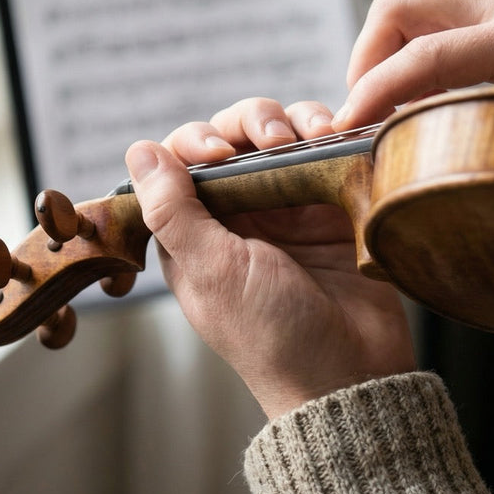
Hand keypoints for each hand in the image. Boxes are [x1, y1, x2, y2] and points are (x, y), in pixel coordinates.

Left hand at [126, 98, 415, 419]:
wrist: (352, 372)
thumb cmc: (274, 336)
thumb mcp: (214, 272)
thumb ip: (174, 212)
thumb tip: (141, 150)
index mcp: (195, 234)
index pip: (180, 161)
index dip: (195, 142)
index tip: (218, 153)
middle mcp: (238, 215)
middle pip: (232, 137)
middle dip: (250, 122)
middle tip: (276, 140)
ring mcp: (288, 208)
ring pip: (280, 135)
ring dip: (293, 121)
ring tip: (315, 136)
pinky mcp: (332, 208)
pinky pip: (326, 153)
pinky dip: (331, 135)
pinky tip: (338, 137)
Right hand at [332, 0, 493, 129]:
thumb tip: (449, 176)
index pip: (424, 55)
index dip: (374, 92)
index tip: (346, 127)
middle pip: (397, 12)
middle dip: (364, 65)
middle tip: (364, 119)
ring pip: (409, 18)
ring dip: (385, 65)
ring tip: (389, 118)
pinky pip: (434, 29)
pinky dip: (412, 63)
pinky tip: (423, 104)